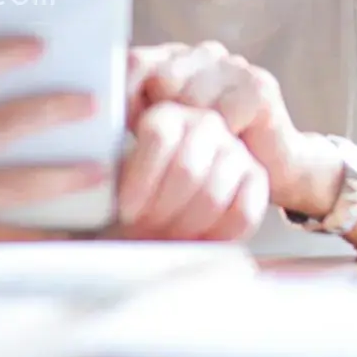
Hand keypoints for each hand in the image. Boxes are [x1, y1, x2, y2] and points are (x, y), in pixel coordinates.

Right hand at [0, 38, 108, 244]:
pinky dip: (49, 236)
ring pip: (17, 185)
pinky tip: (78, 231)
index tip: (39, 46)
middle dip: (53, 111)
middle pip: (2, 125)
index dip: (2, 55)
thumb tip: (27, 100)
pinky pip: (14, 239)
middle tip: (91, 103)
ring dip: (64, 177)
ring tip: (98, 170)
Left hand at [113, 101, 268, 240]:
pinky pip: (243, 213)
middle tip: (146, 232)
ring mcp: (235, 149)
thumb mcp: (115, 177)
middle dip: (162, 210)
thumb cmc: (136, 195)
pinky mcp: (257, 178)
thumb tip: (99, 176)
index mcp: (166, 115)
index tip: (126, 212)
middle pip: (187, 168)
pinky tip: (196, 242)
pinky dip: (217, 236)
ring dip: (185, 226)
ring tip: (166, 238)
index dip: (141, 180)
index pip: (159, 136)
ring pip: (213, 193)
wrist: (166, 210)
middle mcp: (204, 124)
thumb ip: (110, 172)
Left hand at [127, 42, 339, 218]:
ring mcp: (233, 66)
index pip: (134, 62)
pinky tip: (228, 147)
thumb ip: (134, 118)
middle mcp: (203, 54)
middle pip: (162, 79)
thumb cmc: (209, 155)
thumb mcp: (164, 134)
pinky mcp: (259, 87)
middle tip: (170, 150)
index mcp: (173, 59)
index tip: (124, 130)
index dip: (124, 96)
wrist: (274, 170)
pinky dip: (222, 140)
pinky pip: (223, 115)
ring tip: (200, 153)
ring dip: (193, 135)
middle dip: (162, 119)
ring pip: (192, 99)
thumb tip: (94, 119)